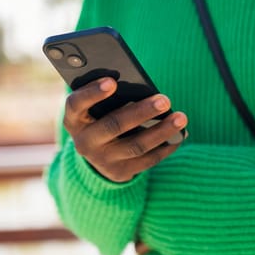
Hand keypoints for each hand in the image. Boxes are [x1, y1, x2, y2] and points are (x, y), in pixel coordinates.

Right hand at [63, 77, 187, 182]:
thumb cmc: (99, 115)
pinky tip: (180, 135)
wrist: (96, 152)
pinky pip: (147, 160)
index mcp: (74, 119)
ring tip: (180, 117)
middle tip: (164, 99)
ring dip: (161, 131)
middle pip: (114, 125)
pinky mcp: (120, 172)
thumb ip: (107, 96)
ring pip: (135, 146)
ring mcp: (102, 160)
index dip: (92, 93)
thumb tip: (141, 88)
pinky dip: (166, 147)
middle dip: (141, 112)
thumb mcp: (94, 107)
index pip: (76, 104)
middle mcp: (84, 142)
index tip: (112, 82)